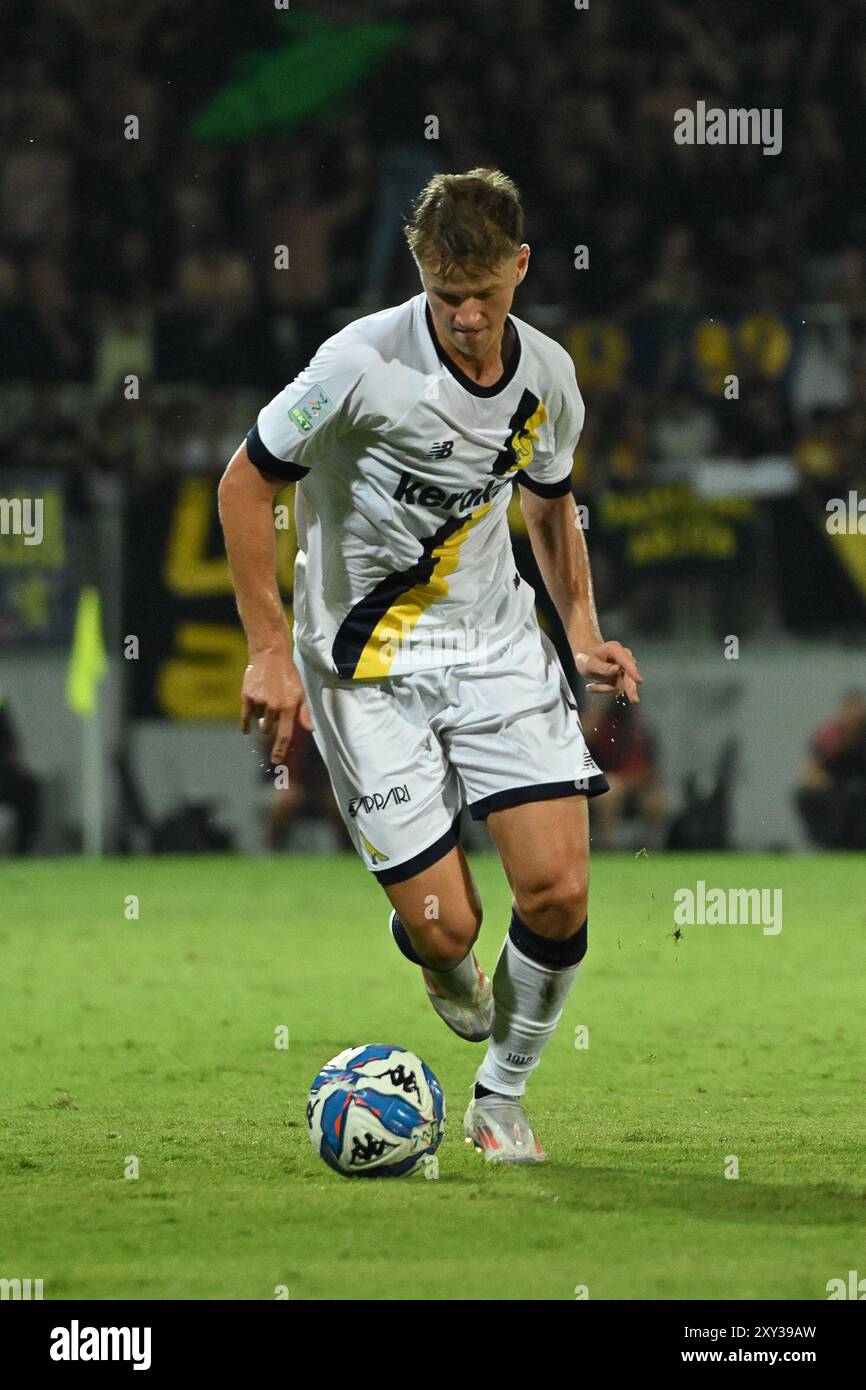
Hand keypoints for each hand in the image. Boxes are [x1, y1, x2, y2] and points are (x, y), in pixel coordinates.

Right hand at [241, 648, 312, 762]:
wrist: (270, 655)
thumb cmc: (288, 675)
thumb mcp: (301, 693)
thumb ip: (304, 713)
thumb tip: (310, 730)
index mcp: (289, 707)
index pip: (284, 735)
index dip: (279, 750)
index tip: (275, 761)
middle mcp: (274, 707)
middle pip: (268, 728)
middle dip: (270, 724)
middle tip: (272, 706)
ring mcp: (259, 702)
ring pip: (258, 720)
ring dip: (261, 716)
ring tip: (265, 697)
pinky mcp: (247, 697)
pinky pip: (245, 717)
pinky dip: (246, 724)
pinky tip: (246, 730)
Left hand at [574, 640, 643, 703]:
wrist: (586, 659)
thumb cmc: (586, 657)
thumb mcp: (588, 662)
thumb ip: (602, 667)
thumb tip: (617, 669)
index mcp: (615, 649)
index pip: (626, 661)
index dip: (633, 671)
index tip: (639, 680)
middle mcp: (623, 658)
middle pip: (630, 675)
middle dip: (631, 688)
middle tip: (634, 700)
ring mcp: (624, 669)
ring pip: (622, 684)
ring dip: (605, 688)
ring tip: (589, 687)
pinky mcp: (621, 679)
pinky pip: (615, 688)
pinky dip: (603, 689)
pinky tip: (591, 687)